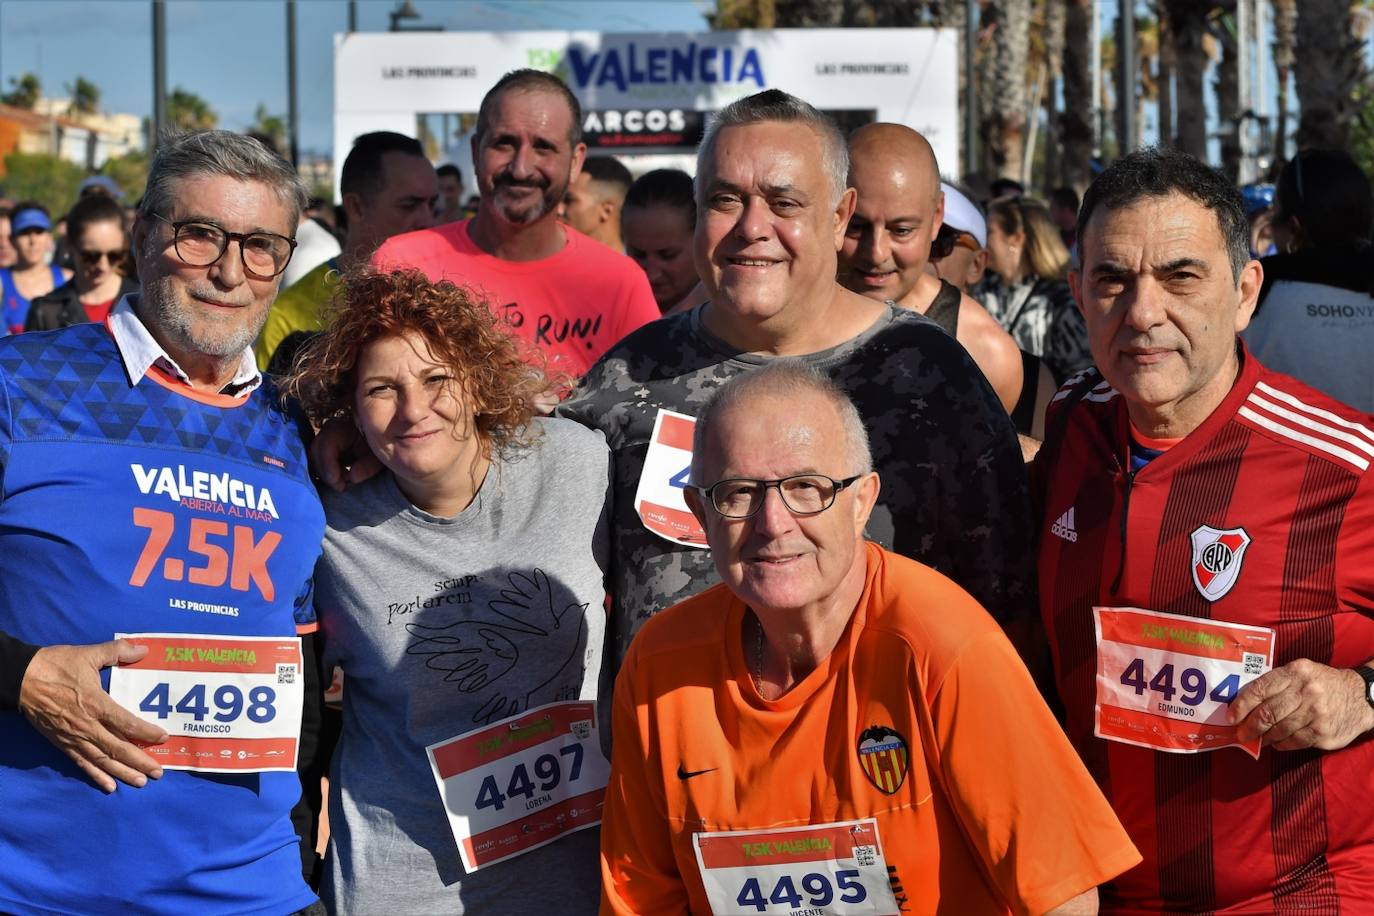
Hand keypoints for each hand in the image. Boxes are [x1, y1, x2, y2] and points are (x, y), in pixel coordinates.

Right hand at [18, 640, 168, 791]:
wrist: (20, 679)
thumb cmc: (56, 666)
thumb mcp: (89, 654)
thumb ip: (118, 651)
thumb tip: (143, 649)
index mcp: (96, 704)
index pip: (126, 723)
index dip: (146, 732)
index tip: (163, 738)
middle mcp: (87, 726)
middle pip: (118, 748)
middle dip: (140, 761)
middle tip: (158, 773)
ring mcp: (74, 737)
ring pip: (102, 760)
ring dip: (122, 772)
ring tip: (141, 782)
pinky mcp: (62, 744)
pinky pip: (82, 763)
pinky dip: (96, 776)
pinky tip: (109, 786)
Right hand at [308, 415, 380, 490]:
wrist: (377, 445)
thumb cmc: (376, 450)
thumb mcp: (376, 459)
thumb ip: (367, 467)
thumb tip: (352, 478)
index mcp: (341, 428)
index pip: (326, 444)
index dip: (328, 464)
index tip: (337, 481)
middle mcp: (328, 431)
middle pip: (316, 452)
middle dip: (326, 473)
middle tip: (341, 487)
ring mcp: (322, 439)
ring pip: (314, 459)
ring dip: (326, 474)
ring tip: (344, 483)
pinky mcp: (321, 449)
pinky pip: (317, 463)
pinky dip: (326, 474)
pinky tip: (339, 480)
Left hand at [1228, 659, 1373, 750]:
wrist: (1361, 696)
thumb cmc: (1321, 683)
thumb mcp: (1301, 672)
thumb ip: (1276, 683)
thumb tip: (1243, 703)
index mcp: (1295, 672)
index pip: (1260, 689)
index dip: (1241, 705)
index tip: (1231, 717)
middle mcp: (1306, 692)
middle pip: (1267, 713)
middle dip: (1249, 726)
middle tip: (1240, 734)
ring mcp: (1316, 713)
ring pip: (1279, 730)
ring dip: (1264, 737)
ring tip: (1258, 739)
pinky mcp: (1323, 732)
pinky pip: (1294, 742)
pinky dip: (1281, 744)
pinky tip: (1276, 743)